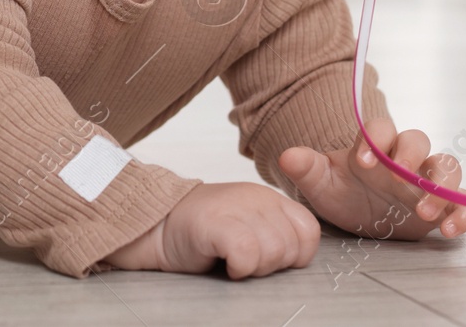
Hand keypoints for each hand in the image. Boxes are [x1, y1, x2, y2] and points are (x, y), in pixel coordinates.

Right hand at [102, 181, 319, 278]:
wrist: (156, 226)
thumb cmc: (203, 235)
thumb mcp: (249, 225)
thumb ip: (277, 234)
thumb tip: (299, 260)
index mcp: (269, 198)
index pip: (309, 231)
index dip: (295, 255)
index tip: (268, 259)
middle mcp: (257, 198)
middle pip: (291, 247)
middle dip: (272, 265)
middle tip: (244, 260)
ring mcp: (236, 208)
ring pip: (273, 252)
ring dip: (254, 268)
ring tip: (233, 260)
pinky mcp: (216, 223)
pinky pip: (247, 254)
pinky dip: (240, 267)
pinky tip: (226, 263)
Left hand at [277, 118, 465, 240]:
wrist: (358, 214)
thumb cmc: (342, 191)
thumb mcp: (320, 182)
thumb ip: (306, 168)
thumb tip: (288, 156)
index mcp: (375, 146)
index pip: (381, 128)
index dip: (375, 139)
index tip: (361, 161)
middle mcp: (404, 158)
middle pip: (419, 140)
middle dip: (411, 157)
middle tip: (397, 182)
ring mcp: (426, 181)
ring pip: (447, 168)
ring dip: (442, 187)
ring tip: (425, 213)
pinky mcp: (443, 206)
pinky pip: (464, 202)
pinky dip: (464, 213)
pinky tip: (450, 229)